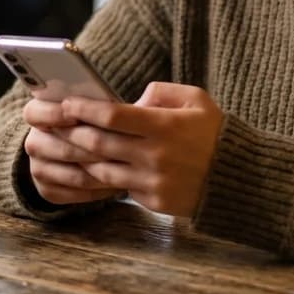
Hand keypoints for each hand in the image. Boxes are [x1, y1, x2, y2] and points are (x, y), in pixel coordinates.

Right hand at [22, 98, 118, 205]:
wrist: (82, 148)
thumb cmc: (93, 119)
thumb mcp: (92, 104)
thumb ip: (99, 101)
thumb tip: (126, 98)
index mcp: (37, 114)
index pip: (34, 113)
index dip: (53, 115)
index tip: (76, 116)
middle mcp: (34, 142)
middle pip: (61, 149)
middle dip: (92, 148)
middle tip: (121, 147)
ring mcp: (38, 168)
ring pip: (73, 175)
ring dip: (101, 172)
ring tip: (127, 167)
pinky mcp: (48, 191)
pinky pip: (75, 194)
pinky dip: (99, 190)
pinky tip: (118, 184)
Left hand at [54, 82, 223, 216]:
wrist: (237, 178)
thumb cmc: (214, 132)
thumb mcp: (196, 99)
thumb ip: (161, 92)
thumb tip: (131, 101)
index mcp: (165, 126)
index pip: (113, 116)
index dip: (85, 109)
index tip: (67, 104)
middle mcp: (156, 156)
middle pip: (100, 144)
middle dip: (72, 133)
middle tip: (55, 124)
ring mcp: (153, 182)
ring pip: (102, 170)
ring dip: (81, 158)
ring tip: (66, 146)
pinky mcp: (153, 201)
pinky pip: (119, 188)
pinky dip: (103, 177)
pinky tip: (91, 166)